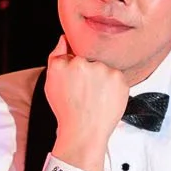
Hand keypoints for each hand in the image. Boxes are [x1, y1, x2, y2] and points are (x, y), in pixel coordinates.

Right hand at [44, 37, 135, 170]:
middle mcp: (85, 64)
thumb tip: (63, 38)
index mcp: (65, 63)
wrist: (84, 132)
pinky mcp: (120, 79)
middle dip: (90, 72)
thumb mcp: (51, 82)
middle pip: (91, 60)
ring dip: (103, 78)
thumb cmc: (66, 110)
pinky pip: (117, 77)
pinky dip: (114, 86)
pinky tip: (105, 98)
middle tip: (86, 92)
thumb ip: (56, 56)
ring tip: (95, 97)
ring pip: (105, 68)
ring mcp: (104, 71)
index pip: (75, 54)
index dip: (76, 68)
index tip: (77, 82)